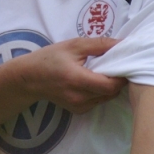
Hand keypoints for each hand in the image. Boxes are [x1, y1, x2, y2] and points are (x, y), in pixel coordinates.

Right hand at [10, 37, 125, 113]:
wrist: (29, 78)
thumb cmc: (50, 58)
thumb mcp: (73, 46)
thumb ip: (99, 44)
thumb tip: (122, 43)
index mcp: (77, 79)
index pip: (110, 85)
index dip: (121, 76)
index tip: (124, 64)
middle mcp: (79, 97)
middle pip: (111, 93)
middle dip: (118, 80)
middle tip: (117, 66)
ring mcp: (78, 106)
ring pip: (106, 98)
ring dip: (110, 87)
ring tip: (105, 73)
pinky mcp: (78, 110)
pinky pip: (98, 102)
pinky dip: (101, 92)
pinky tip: (94, 81)